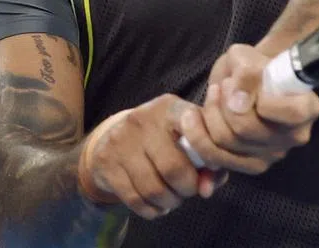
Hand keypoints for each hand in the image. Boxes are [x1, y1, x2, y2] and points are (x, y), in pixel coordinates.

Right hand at [77, 94, 227, 219]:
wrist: (113, 137)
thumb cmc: (163, 139)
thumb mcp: (186, 138)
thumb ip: (207, 161)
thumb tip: (206, 190)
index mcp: (170, 108)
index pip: (196, 130)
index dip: (210, 155)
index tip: (212, 167)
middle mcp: (143, 119)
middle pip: (174, 168)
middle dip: (187, 189)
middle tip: (189, 191)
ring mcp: (121, 140)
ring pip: (153, 189)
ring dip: (169, 202)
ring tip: (173, 199)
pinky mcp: (106, 161)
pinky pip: (134, 199)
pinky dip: (151, 210)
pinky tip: (156, 205)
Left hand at [185, 43, 318, 174]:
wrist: (248, 80)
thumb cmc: (253, 66)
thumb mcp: (248, 57)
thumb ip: (246, 73)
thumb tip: (239, 101)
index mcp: (307, 107)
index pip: (292, 113)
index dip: (266, 100)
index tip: (248, 80)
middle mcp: (295, 136)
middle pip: (248, 129)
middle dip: (225, 104)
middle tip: (223, 85)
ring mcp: (273, 154)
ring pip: (228, 143)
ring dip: (210, 115)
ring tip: (212, 94)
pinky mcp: (250, 165)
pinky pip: (216, 158)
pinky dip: (199, 136)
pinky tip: (194, 116)